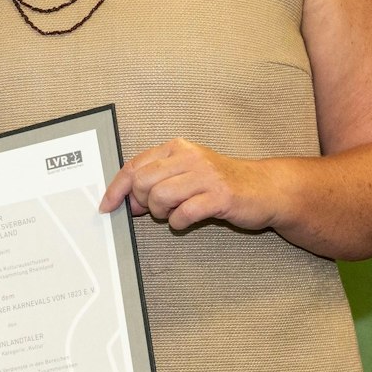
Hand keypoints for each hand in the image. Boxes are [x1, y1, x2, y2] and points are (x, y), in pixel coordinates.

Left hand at [100, 138, 281, 231]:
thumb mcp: (186, 171)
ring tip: (175, 213)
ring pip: (160, 197)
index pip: (134, 166)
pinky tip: (187, 220)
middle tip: (154, 210)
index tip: (107, 205)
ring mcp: (206, 175)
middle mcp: (190, 157)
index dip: (116, 188)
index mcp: (177, 148)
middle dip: (142, 202)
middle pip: (142, 182)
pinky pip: (184, 213)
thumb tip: (127, 200)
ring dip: (161, 213)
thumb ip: (157, 180)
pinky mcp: (220, 196)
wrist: (265, 188)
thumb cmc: (221, 182)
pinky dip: (179, 222)